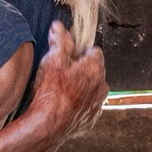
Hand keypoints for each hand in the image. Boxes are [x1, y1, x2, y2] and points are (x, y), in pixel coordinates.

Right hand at [26, 20, 107, 144]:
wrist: (48, 125)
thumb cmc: (51, 90)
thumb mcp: (52, 59)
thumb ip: (58, 40)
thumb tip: (58, 26)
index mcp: (96, 67)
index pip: (93, 50)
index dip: (78, 51)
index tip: (66, 56)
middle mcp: (102, 85)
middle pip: (93, 70)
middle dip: (80, 69)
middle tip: (60, 73)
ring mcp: (98, 104)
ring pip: (91, 89)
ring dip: (80, 88)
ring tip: (60, 91)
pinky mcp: (91, 119)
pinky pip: (86, 106)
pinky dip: (78, 104)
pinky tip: (62, 105)